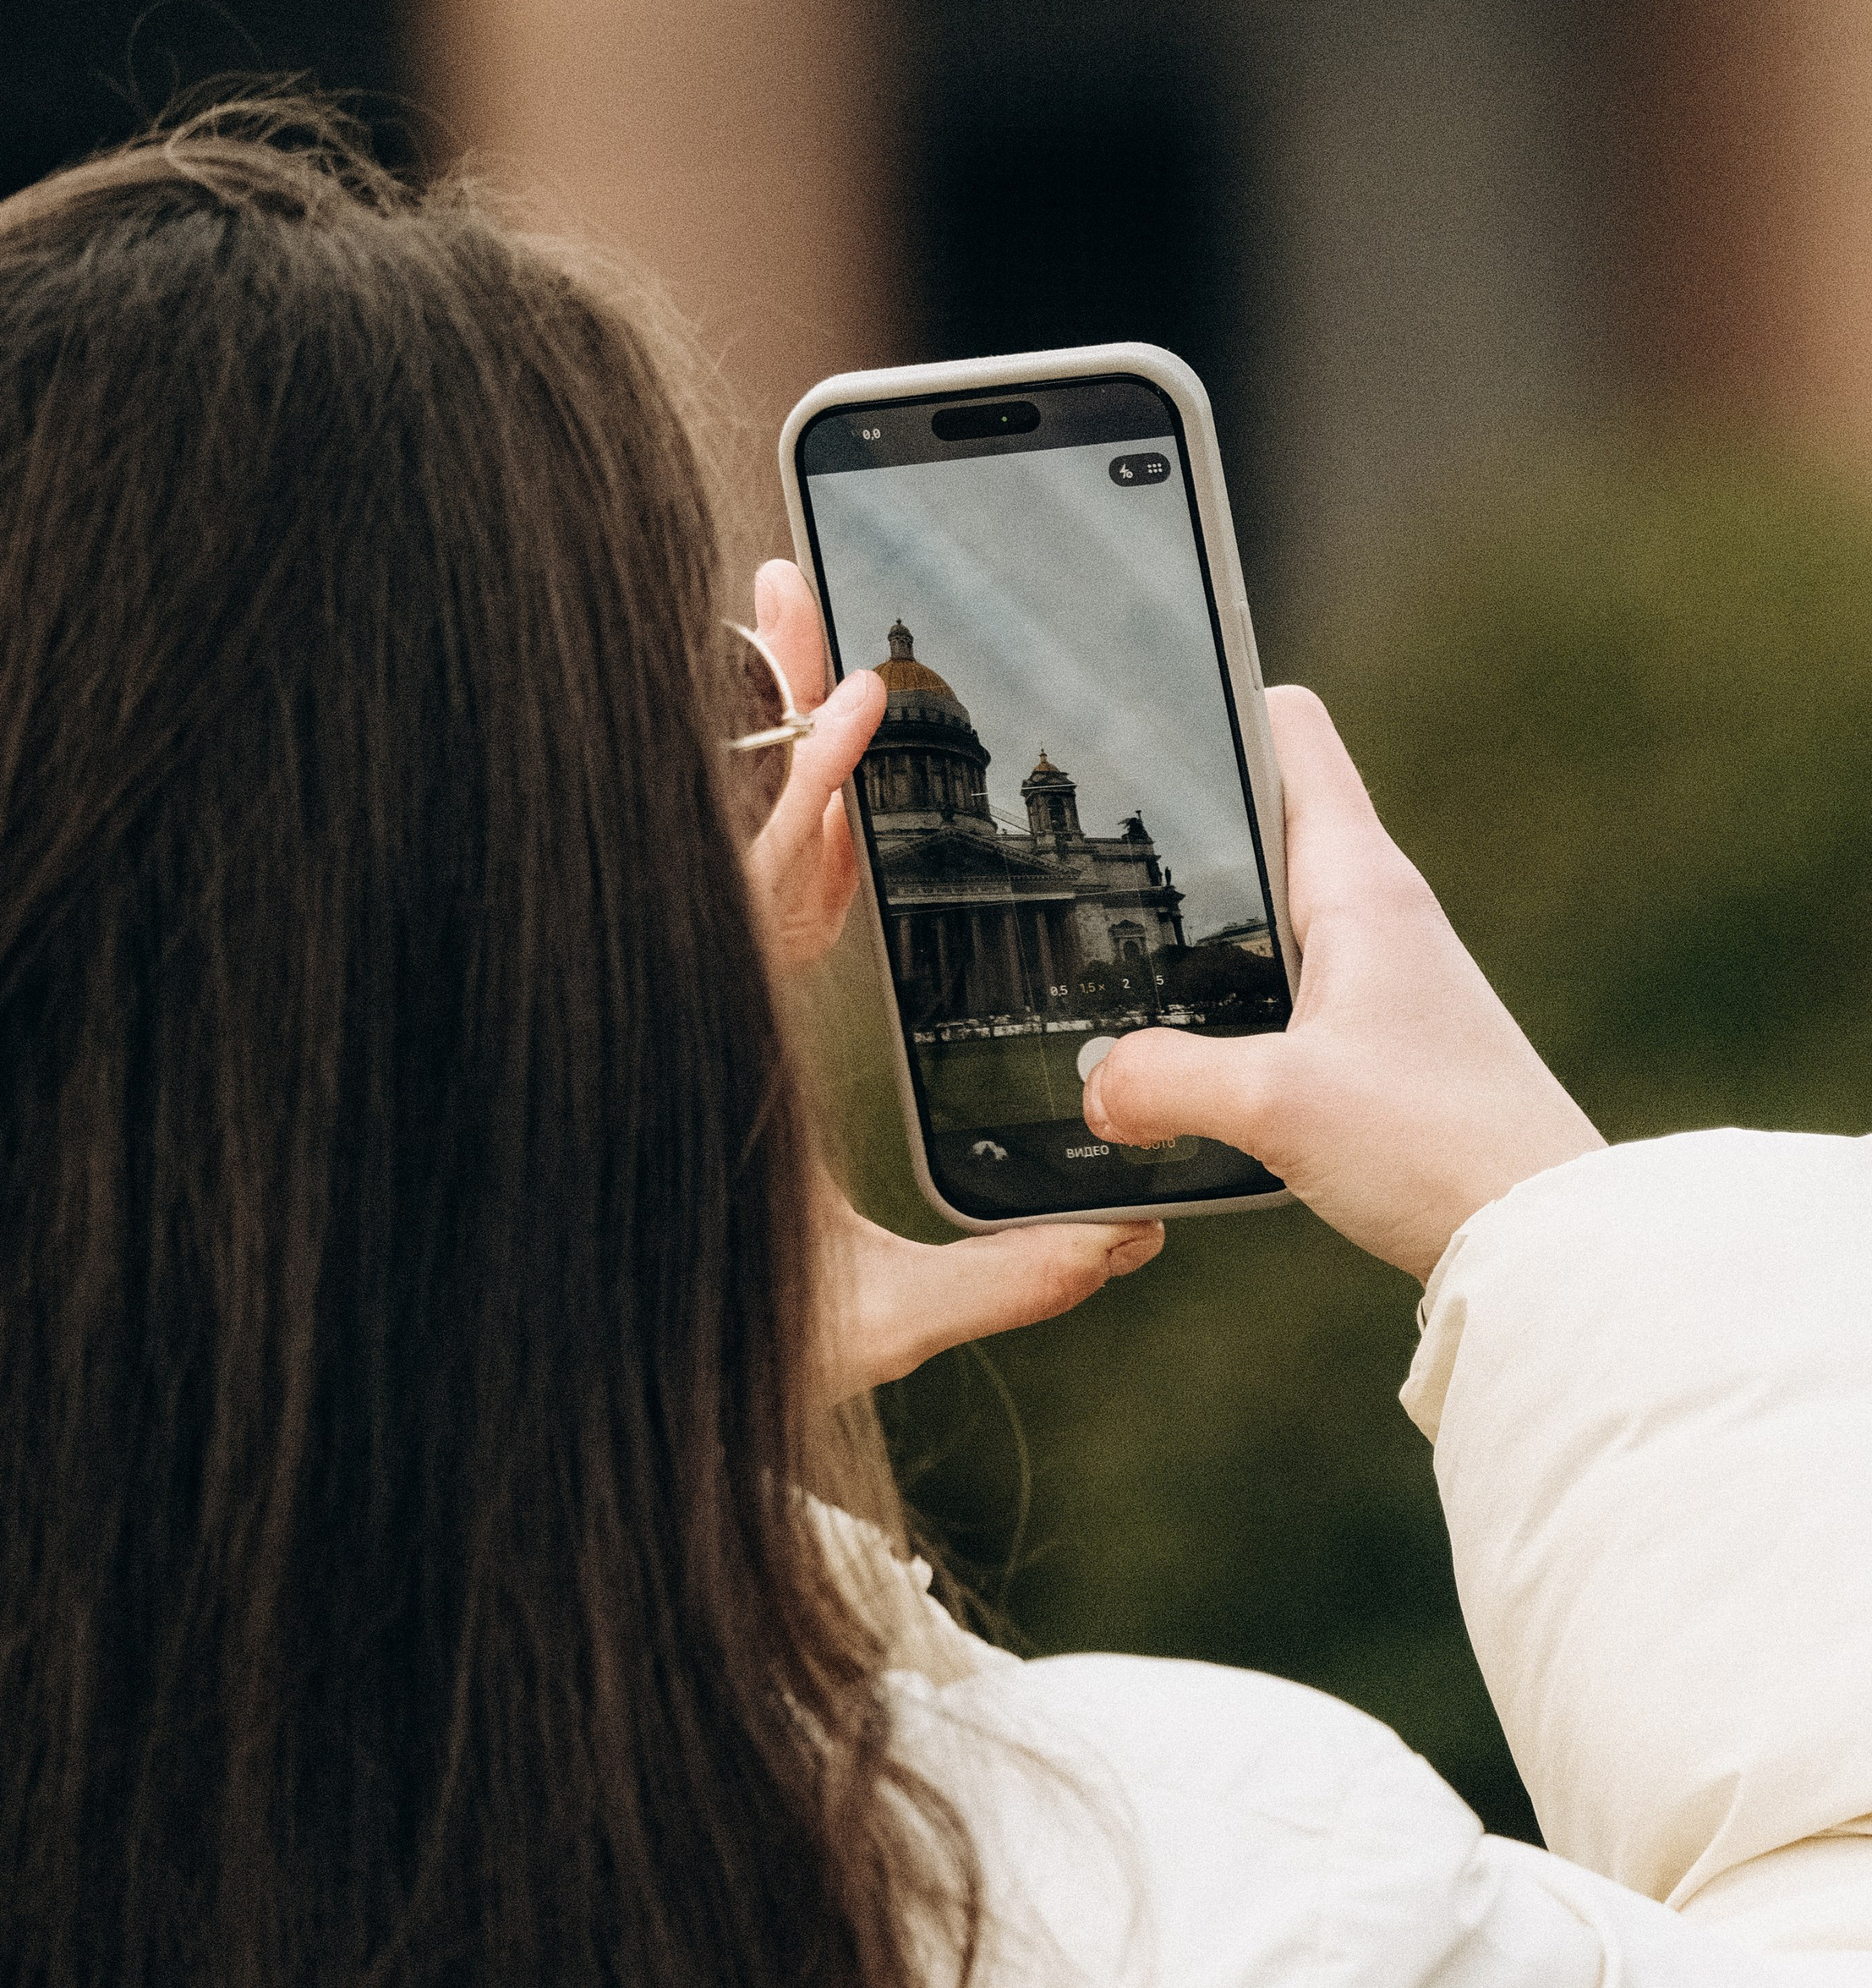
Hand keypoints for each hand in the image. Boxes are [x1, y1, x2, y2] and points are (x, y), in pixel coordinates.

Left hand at [746, 558, 1163, 1395]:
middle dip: (769, 696)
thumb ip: (1005, 1276)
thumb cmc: (741, 1357)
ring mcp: (690, 996)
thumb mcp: (879, 1319)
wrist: (628, 1406)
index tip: (854, 704)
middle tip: (784, 580)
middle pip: (730, 817)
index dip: (807, 794)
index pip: (764, 895)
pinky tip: (811, 736)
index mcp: (728, 1052)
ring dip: (757, 724)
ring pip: (720, 831)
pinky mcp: (699, 1003)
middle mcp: (702, 1005)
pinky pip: (734, 881)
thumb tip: (1127, 1238)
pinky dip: (774, 800)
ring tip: (780, 609)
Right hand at [1082, 686, 1600, 1279]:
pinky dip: (1236, 1005)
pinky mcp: (1387, 1039)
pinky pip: (1291, 988)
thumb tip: (1097, 1085)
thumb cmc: (1439, 1145)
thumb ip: (1165, 1082)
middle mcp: (1378, 909)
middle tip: (1092, 851)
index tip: (1148, 714)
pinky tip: (1193, 1065)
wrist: (1549, 1238)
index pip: (1293, 731)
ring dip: (1208, 934)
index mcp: (1358, 881)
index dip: (1222, 701)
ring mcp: (1386, 974)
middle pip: (1268, 819)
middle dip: (1189, 831)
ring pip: (1274, 914)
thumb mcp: (1275, 1107)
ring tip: (1121, 968)